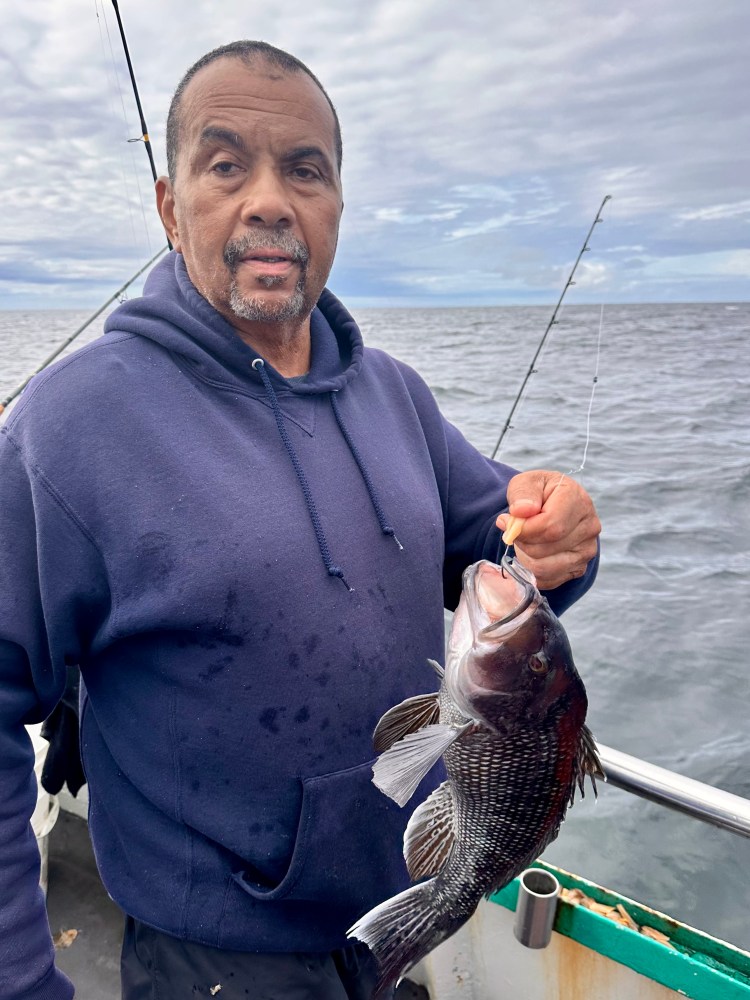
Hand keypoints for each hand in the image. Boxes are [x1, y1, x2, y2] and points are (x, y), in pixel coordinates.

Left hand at [495, 471, 599, 590]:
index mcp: (577, 499)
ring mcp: (587, 549)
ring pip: (544, 567)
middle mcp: (589, 525)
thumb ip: (522, 493)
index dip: (524, 529)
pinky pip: (548, 579)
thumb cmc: (538, 494)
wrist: (553, 506)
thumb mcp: (526, 483)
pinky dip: (532, 569)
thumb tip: (521, 511)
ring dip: (525, 556)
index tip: (506, 521)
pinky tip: (532, 553)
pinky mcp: (580, 567)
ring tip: (525, 541)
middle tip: (515, 531)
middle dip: (522, 542)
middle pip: (545, 548)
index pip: (550, 526)